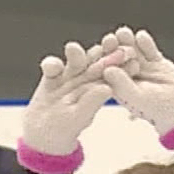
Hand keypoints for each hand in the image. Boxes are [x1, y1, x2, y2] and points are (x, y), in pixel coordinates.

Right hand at [17, 41, 119, 173]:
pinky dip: (51, 65)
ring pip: (75, 60)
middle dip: (102, 50)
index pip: (114, 74)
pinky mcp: (53, 74)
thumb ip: (91, 102)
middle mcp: (88, 78)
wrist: (43, 132)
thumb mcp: (78, 118)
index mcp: (101, 88)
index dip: (122, 64)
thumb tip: (107, 87)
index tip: (130, 56)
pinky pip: (52, 66)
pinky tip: (53, 68)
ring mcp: (70, 74)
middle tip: (110, 41)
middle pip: (96, 61)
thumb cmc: (64, 128)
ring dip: (75, 53)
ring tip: (73, 49)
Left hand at [100, 27, 173, 145]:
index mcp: (117, 86)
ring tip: (124, 33)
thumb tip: (107, 70)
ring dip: (126, 40)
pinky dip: (145, 42)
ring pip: (131, 49)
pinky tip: (141, 37)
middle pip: (116, 57)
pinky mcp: (154, 60)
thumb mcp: (138, 98)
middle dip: (113, 47)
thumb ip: (122, 84)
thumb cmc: (158, 108)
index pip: (105, 70)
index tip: (99, 51)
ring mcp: (140, 66)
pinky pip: (148, 48)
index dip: (101, 60)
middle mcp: (126, 74)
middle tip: (110, 39)